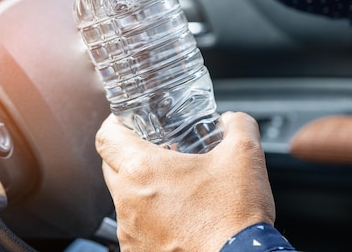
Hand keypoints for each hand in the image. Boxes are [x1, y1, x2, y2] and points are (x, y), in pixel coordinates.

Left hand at [95, 112, 275, 251]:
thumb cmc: (235, 217)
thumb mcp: (246, 155)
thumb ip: (238, 125)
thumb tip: (232, 120)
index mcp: (143, 170)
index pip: (106, 137)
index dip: (114, 123)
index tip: (127, 121)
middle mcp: (128, 202)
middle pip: (111, 167)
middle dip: (128, 154)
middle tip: (155, 150)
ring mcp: (130, 232)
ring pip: (123, 199)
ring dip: (141, 188)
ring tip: (172, 186)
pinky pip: (135, 227)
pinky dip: (149, 217)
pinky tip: (177, 216)